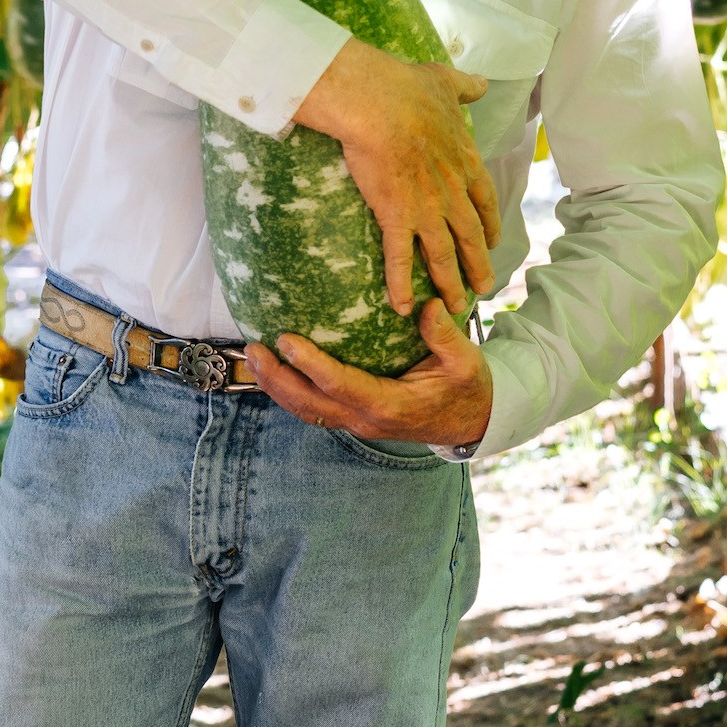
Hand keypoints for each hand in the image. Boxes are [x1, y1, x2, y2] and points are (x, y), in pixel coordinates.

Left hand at [246, 301, 492, 449]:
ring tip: (254, 355)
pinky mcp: (354, 418)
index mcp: (391, 405)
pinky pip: (314, 409)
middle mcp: (367, 419)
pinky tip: (276, 370)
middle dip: (278, 378)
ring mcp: (358, 422)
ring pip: (306, 411)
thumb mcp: (465, 361)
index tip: (287, 340)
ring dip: (277, 387)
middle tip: (254, 347)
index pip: (341, 386)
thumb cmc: (467, 388)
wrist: (472, 422)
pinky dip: (290, 392)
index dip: (311, 365)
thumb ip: (444, 334)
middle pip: (310, 404)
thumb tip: (426, 304)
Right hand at [294, 37, 501, 315]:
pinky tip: (401, 308)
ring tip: (456, 307)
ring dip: (450, 284)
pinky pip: (400, 259)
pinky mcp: (396, 216)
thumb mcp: (447, 81)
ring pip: (444, 256)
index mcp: (464, 161)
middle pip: (470, 237)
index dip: (489, 224)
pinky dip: (401, 285)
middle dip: (478, 265)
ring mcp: (426, 208)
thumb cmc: (409, 89)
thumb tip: (482, 81)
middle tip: (484, 287)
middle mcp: (452, 192)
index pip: (485, 200)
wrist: (378, 103)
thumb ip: (466, 86)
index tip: (493, 241)